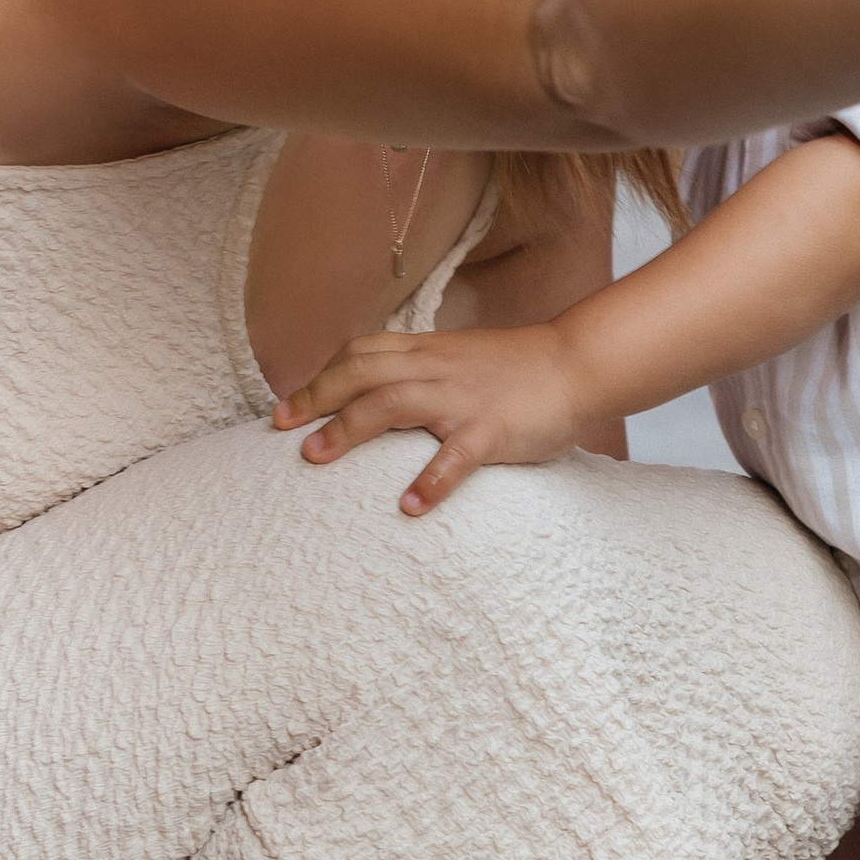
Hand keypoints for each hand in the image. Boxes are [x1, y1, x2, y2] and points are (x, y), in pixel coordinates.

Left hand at [275, 324, 591, 512]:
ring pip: (394, 402)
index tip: (287, 404)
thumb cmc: (521, 367)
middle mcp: (437, 369)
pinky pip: (457, 455)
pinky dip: (432, 479)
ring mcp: (463, 398)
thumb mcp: (462, 358)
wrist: (579, 362)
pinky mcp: (493, 429)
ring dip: (348, 429)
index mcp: (429, 352)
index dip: (320, 375)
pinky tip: (411, 507)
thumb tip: (383, 395)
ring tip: (314, 458)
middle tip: (280, 427)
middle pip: (362, 372)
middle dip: (315, 397)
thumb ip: (424, 371)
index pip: (362, 352)